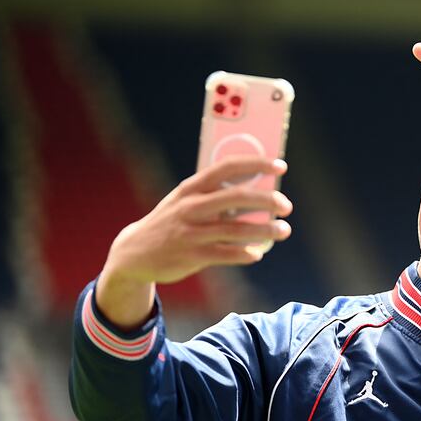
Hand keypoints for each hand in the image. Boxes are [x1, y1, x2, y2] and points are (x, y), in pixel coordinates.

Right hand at [103, 154, 292, 285]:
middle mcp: (190, 207)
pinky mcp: (191, 256)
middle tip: (286, 205)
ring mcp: (190, 232)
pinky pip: (225, 254)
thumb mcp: (185, 201)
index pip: (227, 167)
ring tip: (283, 231)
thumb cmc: (172, 223)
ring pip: (235, 229)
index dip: (256, 164)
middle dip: (266, 200)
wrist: (134, 253)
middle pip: (235, 197)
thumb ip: (214, 194)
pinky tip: (258, 253)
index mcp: (191, 188)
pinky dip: (244, 254)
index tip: (280, 166)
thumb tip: (256, 189)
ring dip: (264, 230)